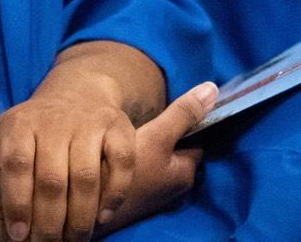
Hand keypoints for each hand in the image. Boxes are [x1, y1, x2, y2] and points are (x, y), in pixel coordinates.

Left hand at [0, 79, 139, 240]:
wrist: (78, 93)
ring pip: (87, 177)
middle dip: (49, 222)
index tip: (18, 237)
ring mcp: (90, 123)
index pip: (17, 166)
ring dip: (80, 217)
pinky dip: (115, 195)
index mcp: (20, 124)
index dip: (17, 204)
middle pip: (53, 179)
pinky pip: (122, 165)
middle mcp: (55, 121)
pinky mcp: (120, 127)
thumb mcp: (1, 137)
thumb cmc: (33, 128)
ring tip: (73, 240)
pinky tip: (102, 217)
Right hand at [96, 82, 214, 233]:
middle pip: (176, 149)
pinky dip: (138, 158)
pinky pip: (143, 169)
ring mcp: (155, 192)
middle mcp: (175, 186)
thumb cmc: (128, 175)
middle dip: (168, 132)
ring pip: (158, 159)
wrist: (88, 210)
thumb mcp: (157, 137)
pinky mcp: (136, 195)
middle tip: (151, 113)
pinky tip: (123, 148)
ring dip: (150, 145)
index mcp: (185, 174)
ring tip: (135, 127)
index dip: (189, 118)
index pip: (197, 138)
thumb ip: (183, 114)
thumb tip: (212, 89)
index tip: (175, 102)